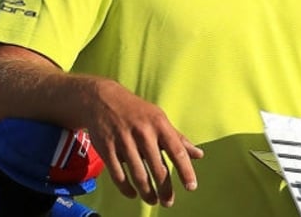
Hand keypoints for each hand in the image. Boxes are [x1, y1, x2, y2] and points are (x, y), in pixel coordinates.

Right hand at [78, 79, 204, 206]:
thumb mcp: (159, 119)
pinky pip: (118, 174)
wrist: (101, 99)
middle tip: (168, 202)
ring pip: (138, 174)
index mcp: (159, 124)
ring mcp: (123, 140)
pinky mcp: (106, 147)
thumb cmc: (136, 111)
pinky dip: (126, 188)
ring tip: (153, 200)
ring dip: (147, 192)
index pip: (177, 151)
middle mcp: (143, 132)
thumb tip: (199, 155)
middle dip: (165, 189)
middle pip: (158, 168)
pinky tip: (132, 194)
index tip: (191, 187)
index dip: (185, 171)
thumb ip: (178, 138)